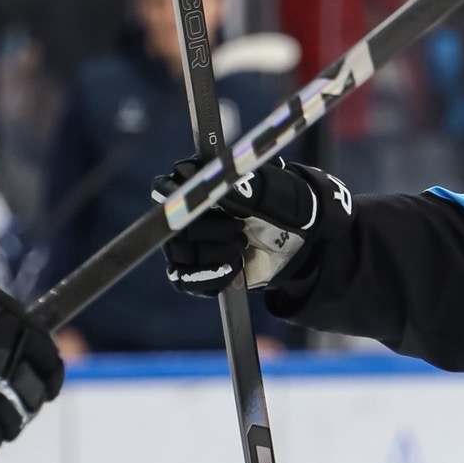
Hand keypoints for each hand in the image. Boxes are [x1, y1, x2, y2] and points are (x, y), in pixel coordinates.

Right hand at [0, 237, 63, 456]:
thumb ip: (6, 325)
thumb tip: (21, 346)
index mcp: (19, 330)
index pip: (50, 364)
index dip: (48, 379)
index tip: (45, 388)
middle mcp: (9, 363)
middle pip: (31, 398)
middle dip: (25, 406)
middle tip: (15, 411)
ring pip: (9, 424)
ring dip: (3, 429)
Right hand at [153, 156, 351, 296]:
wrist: (299, 236)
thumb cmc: (283, 202)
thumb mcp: (268, 189)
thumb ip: (238, 186)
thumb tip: (204, 181)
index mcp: (197, 184)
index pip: (164, 190)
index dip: (175, 200)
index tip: (195, 208)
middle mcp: (186, 214)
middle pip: (175, 229)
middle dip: (210, 232)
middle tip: (239, 228)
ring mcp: (189, 244)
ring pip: (181, 258)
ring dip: (216, 255)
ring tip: (243, 245)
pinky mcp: (198, 270)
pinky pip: (188, 281)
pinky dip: (214, 277)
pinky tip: (237, 267)